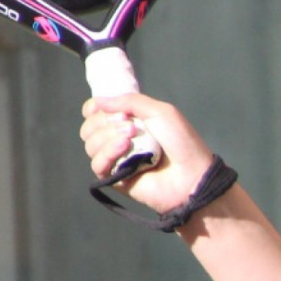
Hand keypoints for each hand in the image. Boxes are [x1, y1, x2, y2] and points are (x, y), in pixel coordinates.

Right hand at [79, 93, 216, 216]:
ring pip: (90, 144)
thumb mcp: (160, 111)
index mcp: (128, 122)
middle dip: (103, 121)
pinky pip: (97, 165)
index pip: (95, 113)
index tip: (99, 108)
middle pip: (88, 127)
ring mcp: (116, 160)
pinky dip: (106, 153)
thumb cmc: (181, 141)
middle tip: (129, 125)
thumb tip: (99, 101)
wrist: (192, 175)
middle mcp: (119, 140)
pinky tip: (123, 149)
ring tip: (131, 138)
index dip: (93, 109)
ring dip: (107, 136)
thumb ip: (129, 101)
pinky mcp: (116, 179)